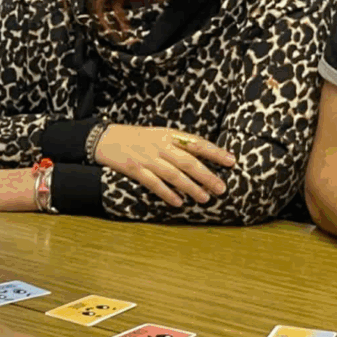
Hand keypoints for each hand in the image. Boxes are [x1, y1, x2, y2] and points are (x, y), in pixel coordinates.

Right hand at [93, 124, 235, 206]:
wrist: (104, 138)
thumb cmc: (135, 138)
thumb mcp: (157, 134)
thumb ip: (177, 144)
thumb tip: (201, 156)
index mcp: (168, 134)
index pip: (197, 143)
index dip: (215, 152)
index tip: (232, 161)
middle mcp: (160, 145)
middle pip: (188, 161)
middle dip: (207, 175)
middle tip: (222, 188)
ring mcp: (147, 158)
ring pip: (174, 174)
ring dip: (191, 187)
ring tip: (205, 198)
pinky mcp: (135, 169)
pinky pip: (154, 184)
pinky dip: (167, 193)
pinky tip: (179, 202)